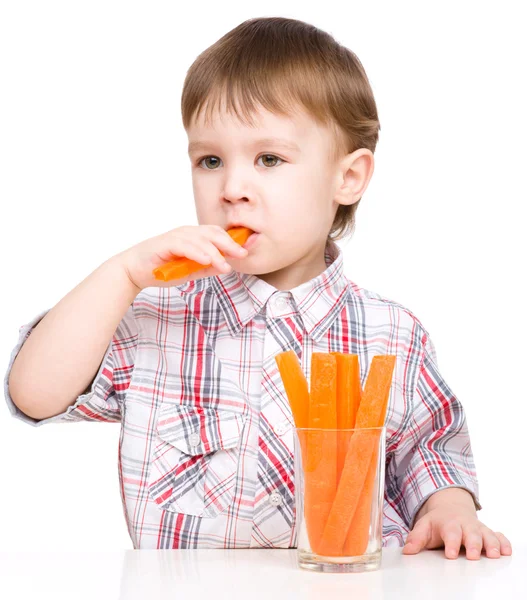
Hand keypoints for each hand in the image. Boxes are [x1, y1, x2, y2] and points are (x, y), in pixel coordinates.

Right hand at [114, 224, 248, 290]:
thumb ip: (206, 268)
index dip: (232, 241)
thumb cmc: (160, 269)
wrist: (133, 272)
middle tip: (242, 254)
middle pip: (212, 233)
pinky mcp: (165, 244)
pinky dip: (197, 252)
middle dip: (229, 243)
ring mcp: (175, 237)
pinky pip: (185, 246)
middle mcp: (185, 233)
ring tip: (225, 264)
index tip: (245, 251)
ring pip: (200, 240)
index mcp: (192, 237)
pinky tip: (207, 260)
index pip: (216, 234)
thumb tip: (226, 267)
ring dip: (215, 252)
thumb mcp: (189, 271)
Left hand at [402, 488, 512, 559]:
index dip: (451, 543)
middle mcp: (465, 525)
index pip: (450, 533)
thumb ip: (416, 538)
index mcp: (449, 523)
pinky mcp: (488, 532)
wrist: (450, 508)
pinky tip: (506, 551)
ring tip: (494, 555)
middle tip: (473, 556)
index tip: (450, 554)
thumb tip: (407, 551)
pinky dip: (503, 542)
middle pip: (471, 534)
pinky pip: (498, 536)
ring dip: (491, 544)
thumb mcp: (424, 527)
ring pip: (487, 535)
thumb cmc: (437, 523)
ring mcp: (478, 528)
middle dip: (473, 544)